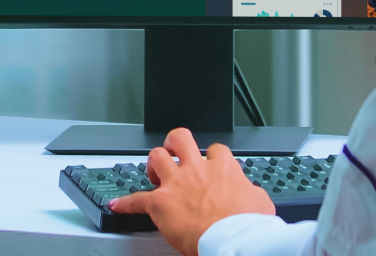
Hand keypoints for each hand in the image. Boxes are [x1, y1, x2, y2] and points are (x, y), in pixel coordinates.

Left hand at [109, 128, 275, 255]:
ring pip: (156, 157)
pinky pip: (136, 200)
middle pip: (181, 139)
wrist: (232, 237)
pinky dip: (124, 203)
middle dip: (174, 144)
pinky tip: (117, 204)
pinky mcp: (160, 203)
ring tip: (152, 172)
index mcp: (223, 168)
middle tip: (173, 152)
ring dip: (153, 164)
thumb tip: (250, 195)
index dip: (210, 156)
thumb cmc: (247, 223)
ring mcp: (177, 184)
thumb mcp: (259, 200)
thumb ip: (249, 191)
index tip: (209, 164)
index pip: (215, 150)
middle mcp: (198, 169)